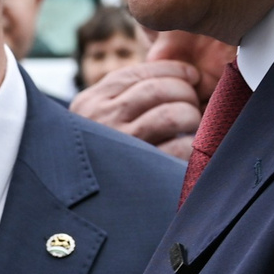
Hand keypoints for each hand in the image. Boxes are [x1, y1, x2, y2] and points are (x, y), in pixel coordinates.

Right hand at [69, 30, 238, 158]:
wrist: (80, 202)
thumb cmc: (99, 157)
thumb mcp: (97, 119)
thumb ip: (123, 95)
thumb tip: (170, 74)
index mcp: (91, 101)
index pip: (140, 72)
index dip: (174, 71)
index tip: (191, 77)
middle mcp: (101, 119)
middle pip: (160, 89)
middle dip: (186, 93)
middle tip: (193, 104)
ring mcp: (120, 144)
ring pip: (173, 113)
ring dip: (191, 117)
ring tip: (192, 126)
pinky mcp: (141, 169)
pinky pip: (180, 146)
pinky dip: (192, 146)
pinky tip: (189, 150)